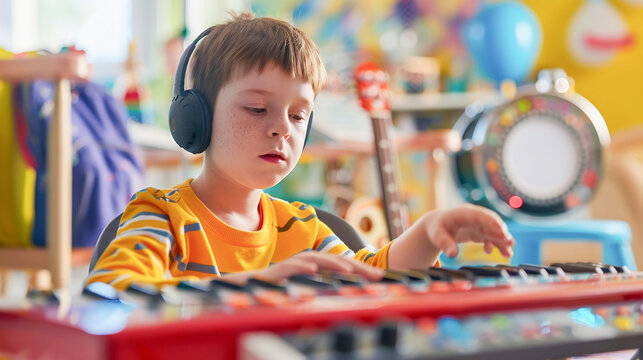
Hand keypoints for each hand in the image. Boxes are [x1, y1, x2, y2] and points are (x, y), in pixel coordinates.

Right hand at [258, 251, 383, 281]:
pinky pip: (292, 266)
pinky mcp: (280, 270)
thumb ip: (326, 286)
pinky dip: (303, 266)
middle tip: (375, 275)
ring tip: (349, 269)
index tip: (380, 277)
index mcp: (317, 263)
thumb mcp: (309, 286)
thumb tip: (349, 293)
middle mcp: (308, 260)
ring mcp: (294, 263)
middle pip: (335, 260)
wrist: (252, 285)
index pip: (343, 264)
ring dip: (333, 263)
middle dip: (356, 266)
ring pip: (317, 259)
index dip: (361, 269)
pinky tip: (313, 269)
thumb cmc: (283, 286)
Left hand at [423, 204, 513, 257]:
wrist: (437, 227)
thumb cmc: (437, 228)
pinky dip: (496, 245)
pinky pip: (491, 238)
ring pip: (494, 231)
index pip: (480, 215)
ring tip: (508, 252)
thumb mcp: (437, 236)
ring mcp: (478, 224)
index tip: (501, 229)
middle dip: (501, 232)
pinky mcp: (480, 232)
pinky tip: (498, 253)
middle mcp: (474, 217)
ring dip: (502, 240)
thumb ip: (445, 244)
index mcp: (463, 213)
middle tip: (509, 242)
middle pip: (490, 222)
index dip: (491, 222)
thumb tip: (452, 254)